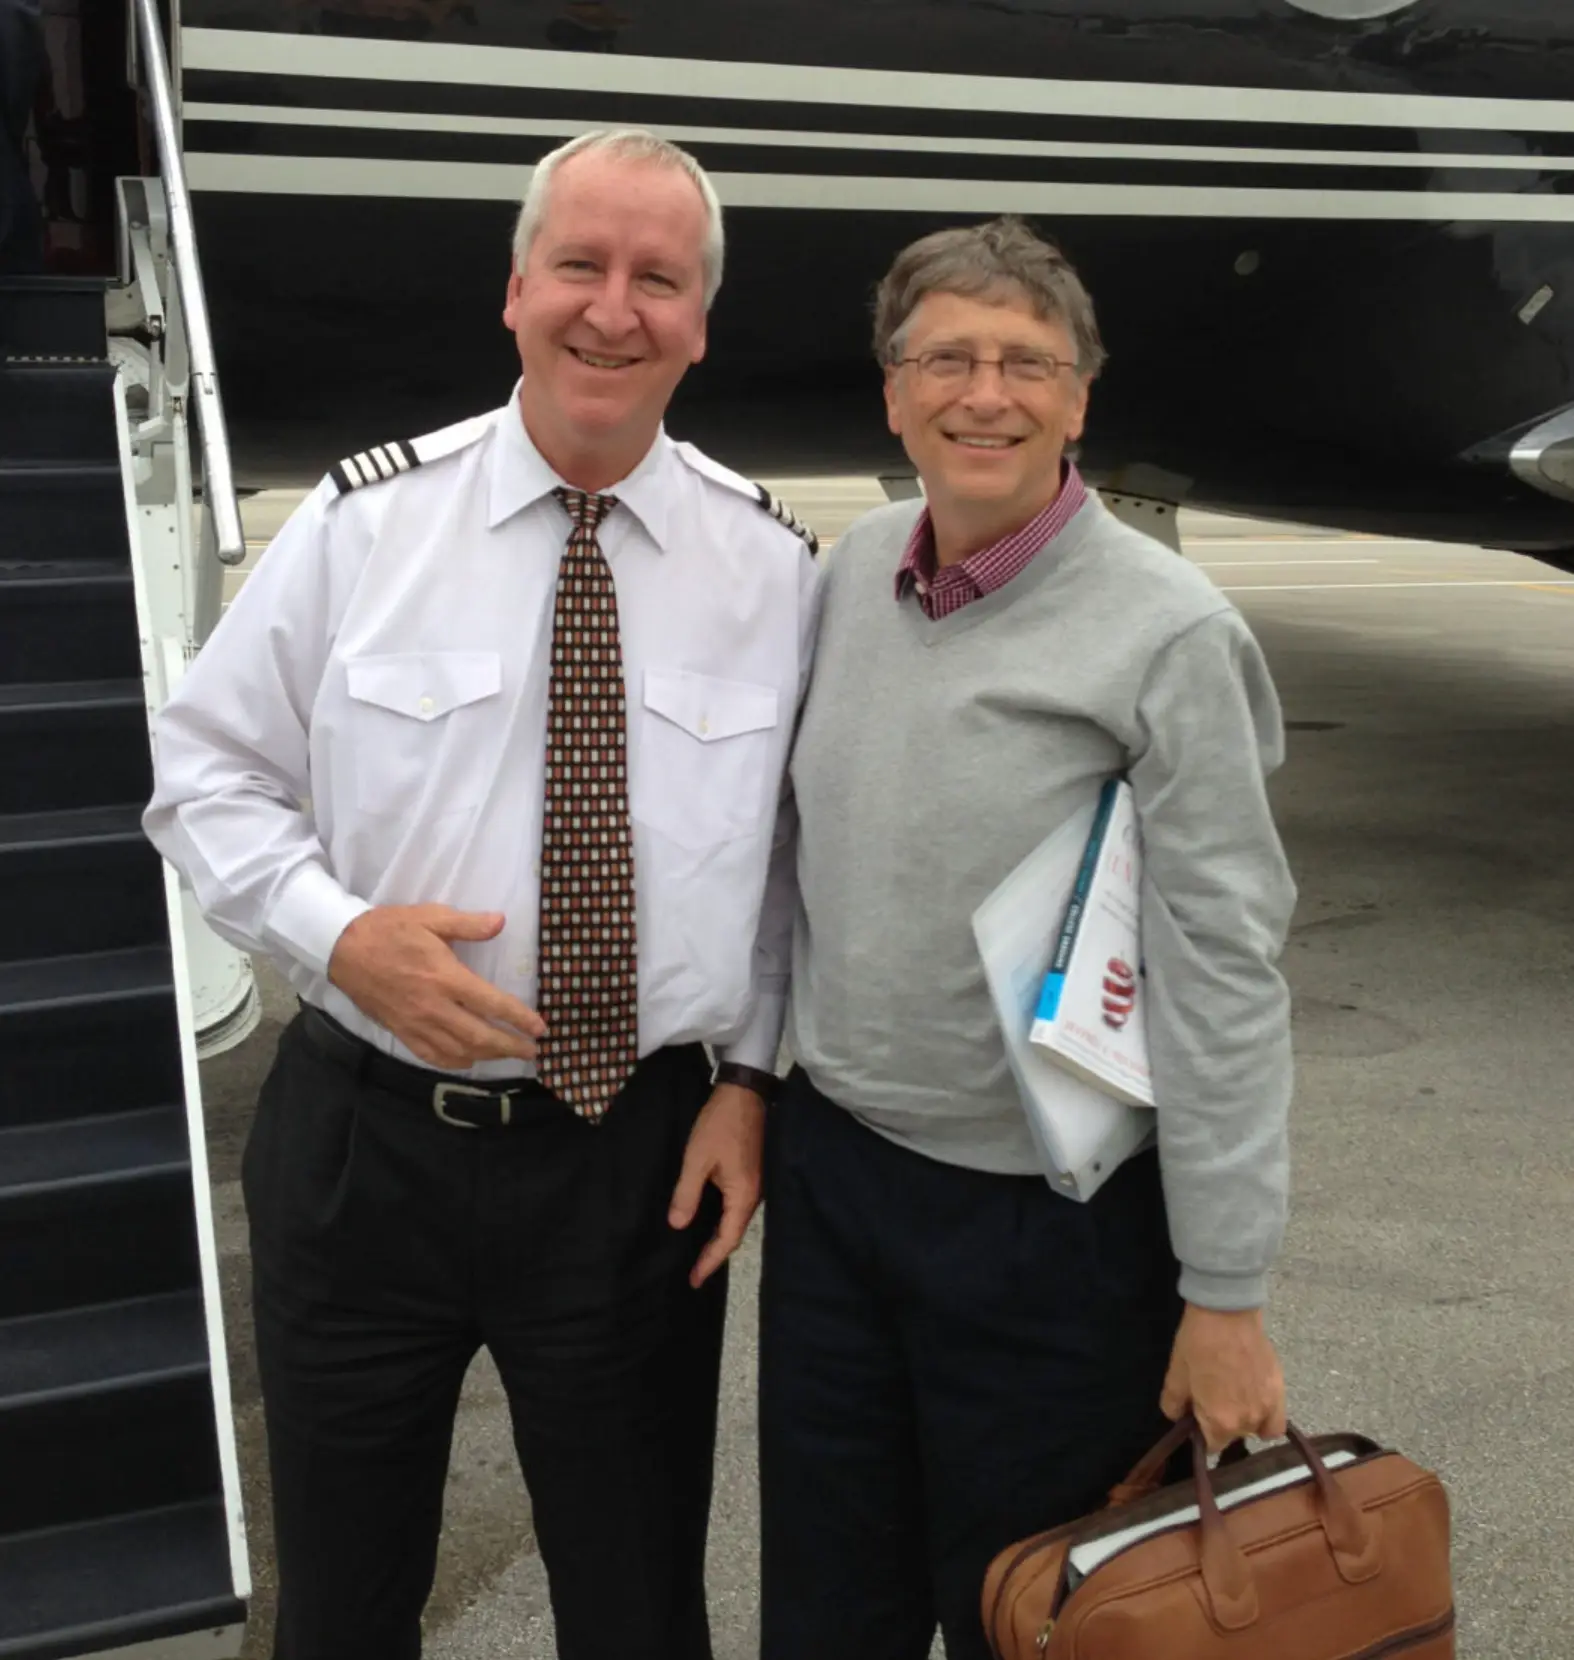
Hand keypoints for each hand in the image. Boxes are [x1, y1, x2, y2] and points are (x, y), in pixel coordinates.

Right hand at [327, 904, 545, 1070]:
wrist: (343, 949)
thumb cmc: (389, 930)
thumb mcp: (430, 917)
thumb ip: (468, 924)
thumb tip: (501, 922)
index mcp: (446, 977)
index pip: (491, 1004)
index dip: (519, 1018)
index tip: (540, 1028)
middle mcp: (434, 1006)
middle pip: (480, 1036)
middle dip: (510, 1046)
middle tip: (532, 1052)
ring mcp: (416, 1024)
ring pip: (459, 1050)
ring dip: (488, 1056)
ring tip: (508, 1055)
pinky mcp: (401, 1032)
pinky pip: (432, 1056)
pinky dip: (455, 1062)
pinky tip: (469, 1060)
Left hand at [667, 1083, 765, 1287]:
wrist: (743, 1092)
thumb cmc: (720, 1125)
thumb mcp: (697, 1159)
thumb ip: (687, 1194)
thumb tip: (678, 1225)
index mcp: (743, 1196)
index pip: (726, 1240)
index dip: (709, 1262)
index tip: (693, 1280)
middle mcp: (754, 1195)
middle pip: (734, 1234)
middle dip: (714, 1254)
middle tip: (693, 1273)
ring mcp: (755, 1184)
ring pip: (735, 1220)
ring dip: (718, 1237)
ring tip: (698, 1252)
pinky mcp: (751, 1173)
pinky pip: (736, 1206)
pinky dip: (722, 1219)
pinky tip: (708, 1220)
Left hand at [1160, 1302, 1286, 1452]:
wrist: (1227, 1313)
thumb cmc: (1198, 1343)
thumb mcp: (1176, 1374)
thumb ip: (1174, 1405)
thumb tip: (1178, 1419)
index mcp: (1221, 1423)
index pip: (1211, 1447)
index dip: (1200, 1433)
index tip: (1196, 1415)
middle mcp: (1248, 1422)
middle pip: (1233, 1437)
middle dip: (1221, 1424)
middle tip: (1212, 1397)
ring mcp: (1268, 1407)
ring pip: (1255, 1429)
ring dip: (1244, 1420)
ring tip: (1233, 1395)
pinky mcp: (1281, 1390)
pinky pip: (1276, 1420)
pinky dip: (1267, 1418)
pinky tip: (1255, 1400)